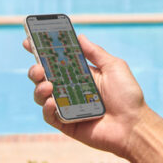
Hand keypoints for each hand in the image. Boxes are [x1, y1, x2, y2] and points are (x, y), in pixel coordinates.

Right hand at [24, 34, 147, 158]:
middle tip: (38, 68)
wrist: (134, 125)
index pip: (56, 60)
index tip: (29, 42)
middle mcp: (71, 89)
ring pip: (41, 95)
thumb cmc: (128, 95)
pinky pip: (49, 115)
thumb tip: (79, 36)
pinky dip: (46, 108)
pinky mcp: (66, 124)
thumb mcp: (114, 67)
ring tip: (48, 86)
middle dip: (35, 70)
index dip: (41, 51)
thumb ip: (95, 53)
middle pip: (44, 77)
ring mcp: (67, 106)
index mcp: (80, 74)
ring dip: (39, 88)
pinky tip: (51, 102)